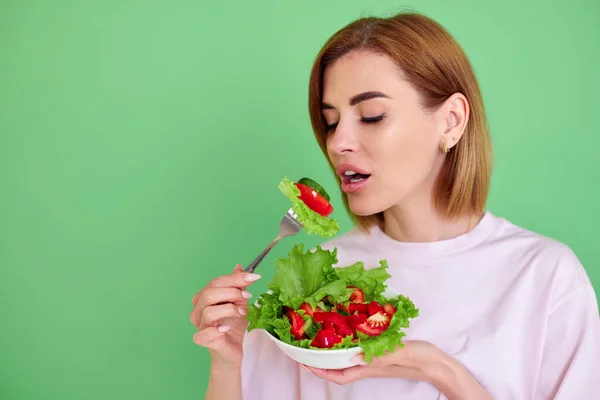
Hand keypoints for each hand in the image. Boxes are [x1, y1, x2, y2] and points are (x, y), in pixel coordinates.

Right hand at [190, 264, 260, 367]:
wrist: (233, 349)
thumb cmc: (233, 325)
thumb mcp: (239, 302)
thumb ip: (238, 286)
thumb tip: (238, 267)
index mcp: (204, 297)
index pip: (216, 282)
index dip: (235, 278)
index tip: (254, 277)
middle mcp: (198, 310)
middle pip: (210, 294)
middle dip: (232, 292)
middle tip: (247, 297)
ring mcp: (199, 326)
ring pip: (208, 311)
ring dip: (229, 310)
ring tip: (241, 313)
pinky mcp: (203, 341)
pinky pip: (203, 334)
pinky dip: (216, 330)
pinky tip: (226, 328)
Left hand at [305, 340, 490, 398]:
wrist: (437, 363)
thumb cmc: (419, 359)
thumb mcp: (399, 353)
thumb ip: (380, 354)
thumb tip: (358, 355)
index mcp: (369, 367)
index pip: (338, 375)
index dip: (319, 371)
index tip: (304, 363)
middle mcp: (367, 365)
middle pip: (338, 368)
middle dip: (320, 361)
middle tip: (306, 348)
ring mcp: (373, 360)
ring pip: (346, 360)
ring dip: (332, 352)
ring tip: (319, 340)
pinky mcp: (381, 353)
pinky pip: (358, 351)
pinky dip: (348, 344)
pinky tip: (347, 333)